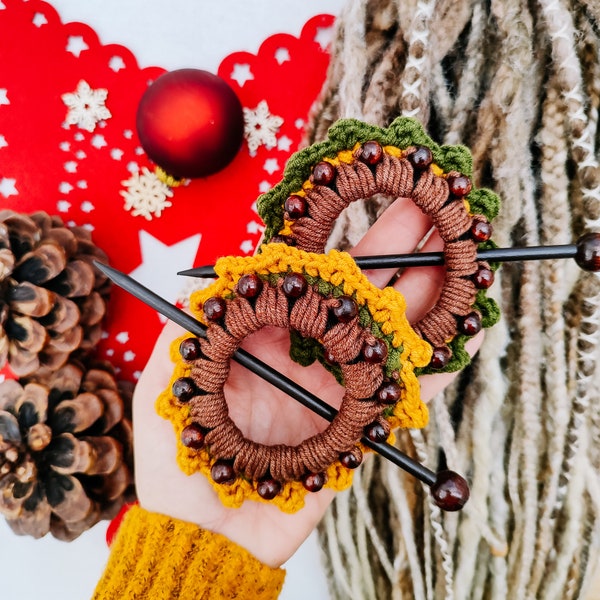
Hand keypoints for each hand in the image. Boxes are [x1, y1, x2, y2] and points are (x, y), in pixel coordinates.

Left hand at [133, 197, 482, 567]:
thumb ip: (181, 334)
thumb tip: (202, 277)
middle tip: (431, 212)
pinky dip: (434, 370)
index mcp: (261, 337)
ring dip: (425, 300)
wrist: (208, 536)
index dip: (334, 238)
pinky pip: (400, 394)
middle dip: (394, 252)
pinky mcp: (357, 427)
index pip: (304, 277)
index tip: (361, 201)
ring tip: (461, 264)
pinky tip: (465, 340)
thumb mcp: (163, 390)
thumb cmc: (177, 464)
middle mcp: (303, 354)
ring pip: (385, 335)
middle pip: (355, 295)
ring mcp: (334, 388)